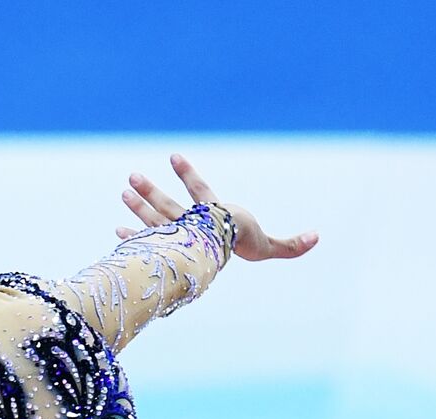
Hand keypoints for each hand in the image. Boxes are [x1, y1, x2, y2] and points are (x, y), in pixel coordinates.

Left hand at [115, 154, 317, 260]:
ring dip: (138, 206)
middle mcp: (189, 223)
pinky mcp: (161, 246)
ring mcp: (173, 234)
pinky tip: (117, 233)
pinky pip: (144, 242)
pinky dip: (131, 239)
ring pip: (152, 218)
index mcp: (212, 216)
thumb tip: (318, 237)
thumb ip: (288, 246)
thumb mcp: (266, 245)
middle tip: (131, 178)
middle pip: (168, 205)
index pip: (200, 191)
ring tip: (124, 191)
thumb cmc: (243, 241)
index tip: (174, 155)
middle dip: (150, 192)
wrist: (217, 246)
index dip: (188, 174)